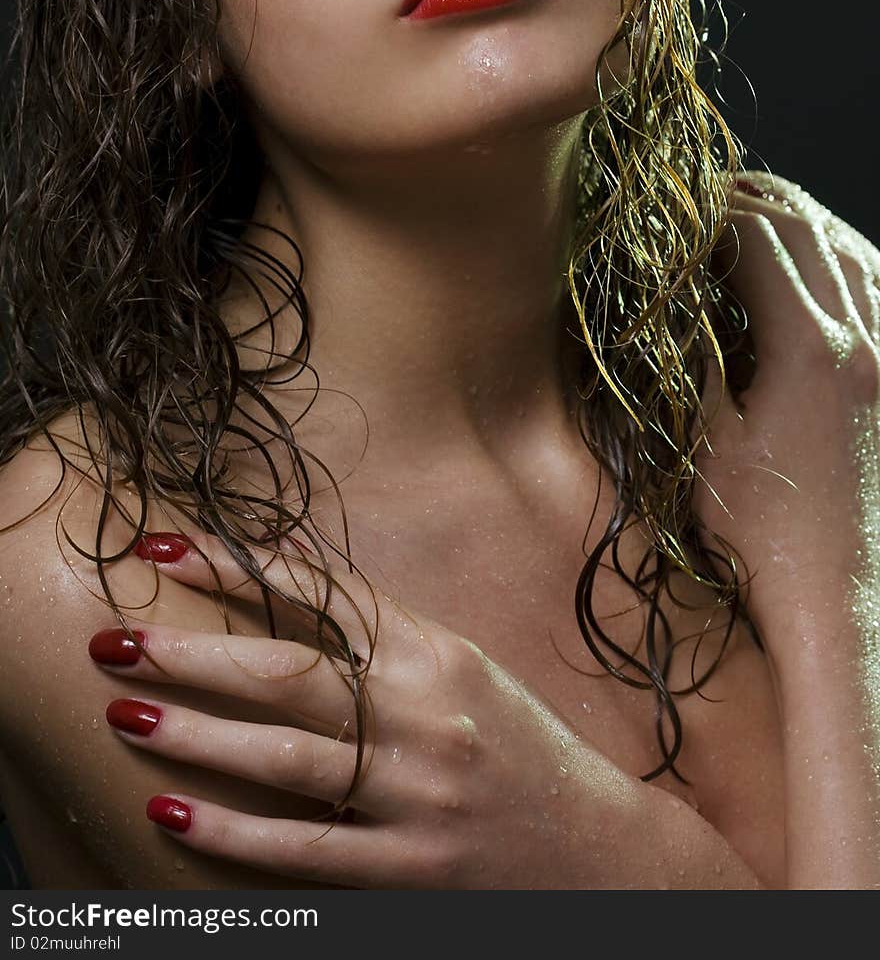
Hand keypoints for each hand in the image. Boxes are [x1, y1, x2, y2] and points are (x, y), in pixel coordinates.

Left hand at [87, 530, 664, 888]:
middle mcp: (426, 717)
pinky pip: (303, 849)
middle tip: (117, 638)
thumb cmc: (522, 747)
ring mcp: (416, 796)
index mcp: (439, 654)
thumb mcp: (463, 667)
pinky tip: (174, 813)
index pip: (323, 596)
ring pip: (284, 758)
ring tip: (127, 713)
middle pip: (288, 675)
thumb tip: (290, 568)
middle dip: (193, 654)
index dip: (239, 570)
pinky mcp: (409, 871)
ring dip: (196, 735)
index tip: (168, 553)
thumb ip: (383, 628)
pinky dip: (233, 832)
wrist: (601, 855)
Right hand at [696, 171, 879, 624]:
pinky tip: (830, 260)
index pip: (761, 241)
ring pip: (857, 253)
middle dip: (759, 200)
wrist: (853, 605)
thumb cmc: (770, 539)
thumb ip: (696, 365)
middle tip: (716, 192)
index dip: (716, 211)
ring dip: (807, 221)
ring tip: (765, 209)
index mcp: (811, 351)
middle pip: (811, 232)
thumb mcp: (710, 448)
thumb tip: (677, 303)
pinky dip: (849, 258)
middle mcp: (869, 342)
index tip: (682, 206)